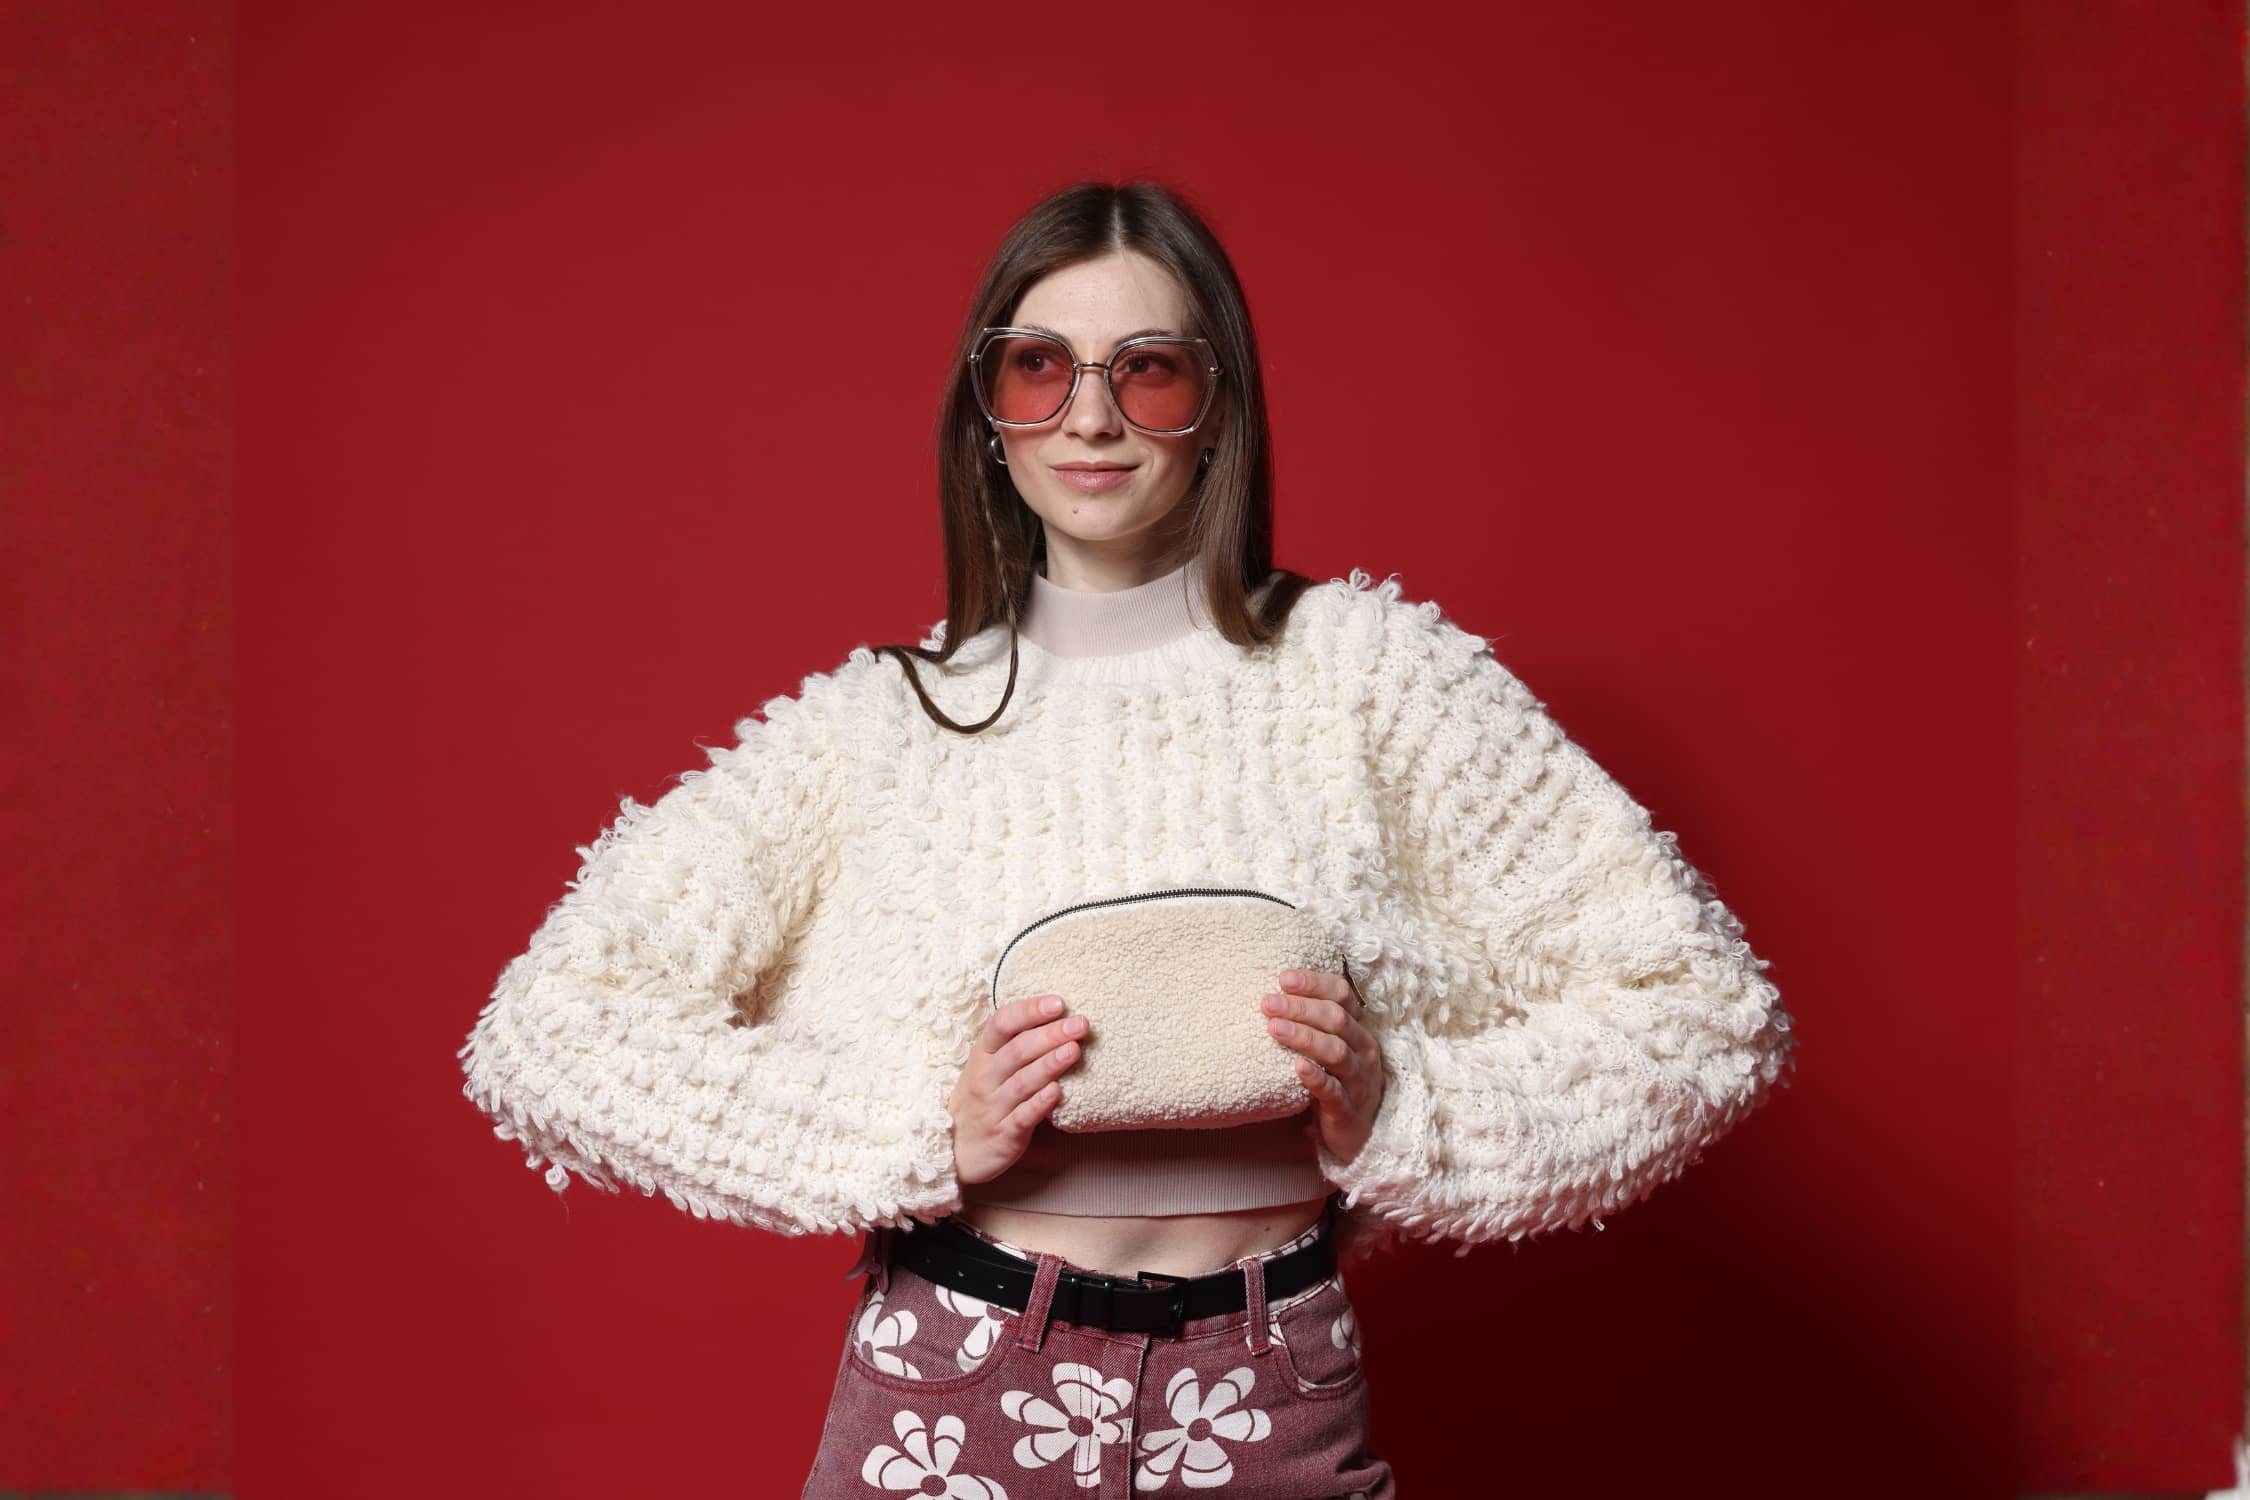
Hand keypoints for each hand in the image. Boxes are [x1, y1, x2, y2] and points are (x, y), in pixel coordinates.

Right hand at [950, 994, 1087, 1186]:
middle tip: (1080, 1023)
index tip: (1058, 1003)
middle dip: (1050, 1034)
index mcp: (981, 1054)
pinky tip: (1057, 1090)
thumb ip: (1014, 1044)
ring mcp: (993, 1107)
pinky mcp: (1005, 1135)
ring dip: (1049, 1064)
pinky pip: (1023, 1117)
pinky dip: (1040, 1103)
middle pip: (1017, 1050)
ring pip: (1022, 1082)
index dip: (1030, 1011)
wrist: (955, 1149)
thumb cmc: (981, 1099)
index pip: (1002, 1023)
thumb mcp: (986, 1067)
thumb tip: (1057, 1017)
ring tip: (1074, 1049)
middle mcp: (985, 1078)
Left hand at [1260, 968, 1383, 1166]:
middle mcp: (1363, 1049)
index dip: (1314, 984)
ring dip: (1304, 1037)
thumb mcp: (1330, 1044)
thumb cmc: (1336, 1078)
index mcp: (1358, 1027)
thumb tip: (1273, 990)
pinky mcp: (1348, 1109)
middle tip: (1268, 1002)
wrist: (1355, 1132)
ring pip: (1336, 1051)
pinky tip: (1296, 1067)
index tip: (1283, 978)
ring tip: (1274, 1028)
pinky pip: (1333, 1090)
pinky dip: (1316, 1077)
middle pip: (1336, 1019)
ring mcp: (1359, 1079)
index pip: (1342, 994)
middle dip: (1300, 1007)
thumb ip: (1312, 1019)